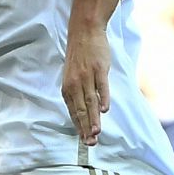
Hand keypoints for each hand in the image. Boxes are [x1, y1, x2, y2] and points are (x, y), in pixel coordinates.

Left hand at [61, 26, 110, 145]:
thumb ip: (78, 93)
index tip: (84, 141)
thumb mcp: (73, 75)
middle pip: (81, 110)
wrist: (85, 31)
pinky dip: (104, 98)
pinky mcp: (99, 68)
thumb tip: (85, 111)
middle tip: (90, 143)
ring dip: (93, 118)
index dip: (79, 127)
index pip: (74, 111)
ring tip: (96, 133)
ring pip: (91, 101)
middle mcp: (76, 83)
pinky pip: (102, 86)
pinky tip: (105, 110)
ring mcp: (87, 76)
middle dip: (85, 128)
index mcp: (68, 87)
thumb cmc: (80, 55)